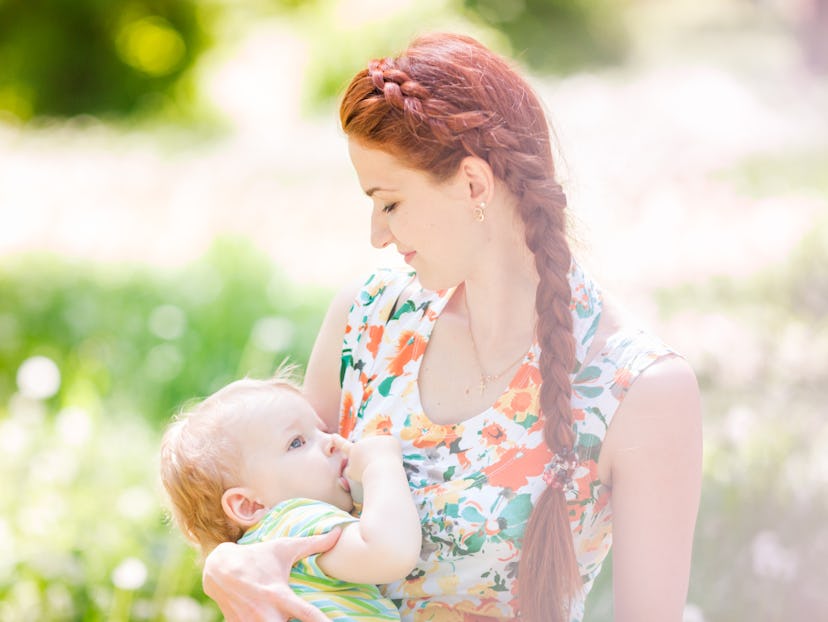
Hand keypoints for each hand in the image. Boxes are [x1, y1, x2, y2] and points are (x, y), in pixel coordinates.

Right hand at [202, 528, 340, 620]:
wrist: (220, 568)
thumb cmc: (258, 557)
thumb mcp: (284, 548)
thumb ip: (313, 543)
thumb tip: (339, 532)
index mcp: (280, 596)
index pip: (308, 615)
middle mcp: (266, 614)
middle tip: (302, 617)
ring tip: (285, 614)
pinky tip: (268, 615)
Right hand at [342, 435, 402, 482]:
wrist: (382, 472)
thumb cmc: (366, 475)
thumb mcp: (353, 474)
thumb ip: (350, 469)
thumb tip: (350, 467)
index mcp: (354, 450)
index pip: (344, 445)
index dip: (338, 441)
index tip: (333, 436)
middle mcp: (364, 442)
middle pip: (369, 449)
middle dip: (373, 457)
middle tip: (377, 468)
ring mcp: (378, 438)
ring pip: (381, 447)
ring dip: (383, 454)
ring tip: (384, 465)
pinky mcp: (390, 439)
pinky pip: (392, 445)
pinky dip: (393, 452)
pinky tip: (393, 459)